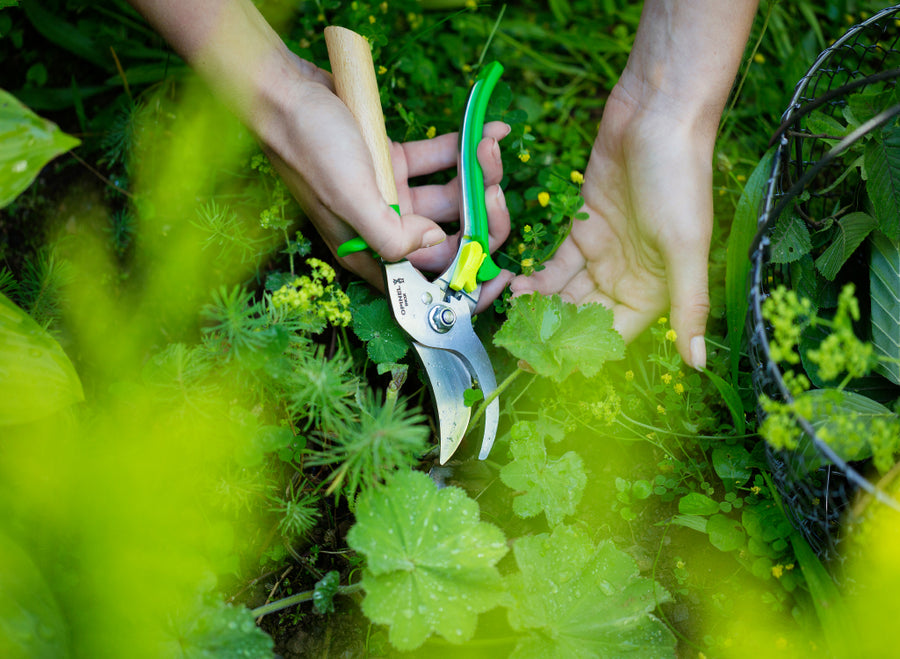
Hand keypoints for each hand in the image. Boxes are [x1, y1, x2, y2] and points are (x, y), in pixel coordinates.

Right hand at [259, 65, 512, 311]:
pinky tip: (490, 128)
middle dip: (480, 216)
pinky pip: (441, 160)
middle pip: (449, 238)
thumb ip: (391, 235)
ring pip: (451, 196)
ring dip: (478, 174)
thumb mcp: (350, 197)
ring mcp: (393, 194)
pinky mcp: (396, 161)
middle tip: (495, 189)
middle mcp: (385, 228)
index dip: (465, 282)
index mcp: (370, 252)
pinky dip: (465, 147)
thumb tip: (434, 243)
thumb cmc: (309, 146)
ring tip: (490, 145)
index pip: (427, 281)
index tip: (501, 274)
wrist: (285, 90)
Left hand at [510, 86, 711, 368]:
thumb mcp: (686, 247)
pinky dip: (538, 277)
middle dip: (553, 333)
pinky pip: (557, 264)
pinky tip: (518, 286)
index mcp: (655, 290)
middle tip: (519, 346)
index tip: (548, 366)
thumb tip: (698, 364)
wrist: (657, 115)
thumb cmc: (680, 179)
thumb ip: (689, 307)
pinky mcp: (583, 227)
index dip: (582, 353)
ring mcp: (604, 253)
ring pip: (566, 294)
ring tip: (514, 315)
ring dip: (541, 307)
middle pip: (584, 318)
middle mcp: (629, 277)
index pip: (614, 334)